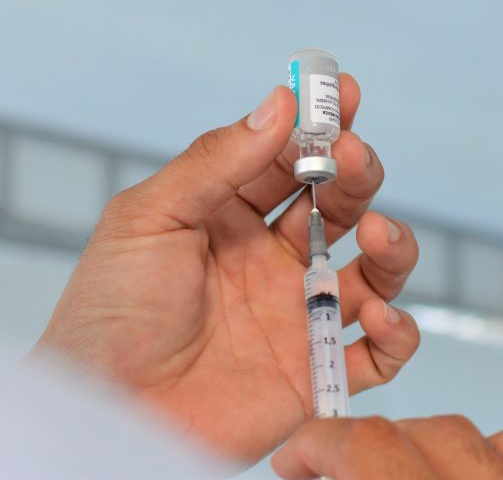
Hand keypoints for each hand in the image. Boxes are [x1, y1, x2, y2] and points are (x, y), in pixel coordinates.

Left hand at [32, 77, 420, 460]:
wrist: (105, 410)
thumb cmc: (110, 311)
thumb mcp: (150, 217)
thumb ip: (216, 161)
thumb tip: (277, 104)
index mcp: (228, 218)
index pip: (287, 161)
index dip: (318, 125)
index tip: (342, 92)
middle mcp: (269, 261)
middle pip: (338, 205)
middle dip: (355, 173)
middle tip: (350, 156)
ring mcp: (294, 315)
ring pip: (373, 272)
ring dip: (393, 246)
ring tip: (380, 233)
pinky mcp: (312, 374)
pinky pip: (378, 354)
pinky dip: (397, 333)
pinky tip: (377, 314)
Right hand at [272, 415, 502, 479]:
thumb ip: (343, 475)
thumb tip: (308, 466)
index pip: (365, 446)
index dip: (313, 443)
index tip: (295, 460)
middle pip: (413, 433)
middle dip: (360, 444)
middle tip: (334, 467)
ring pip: (470, 434)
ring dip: (421, 442)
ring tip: (395, 471)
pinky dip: (492, 451)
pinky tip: (464, 472)